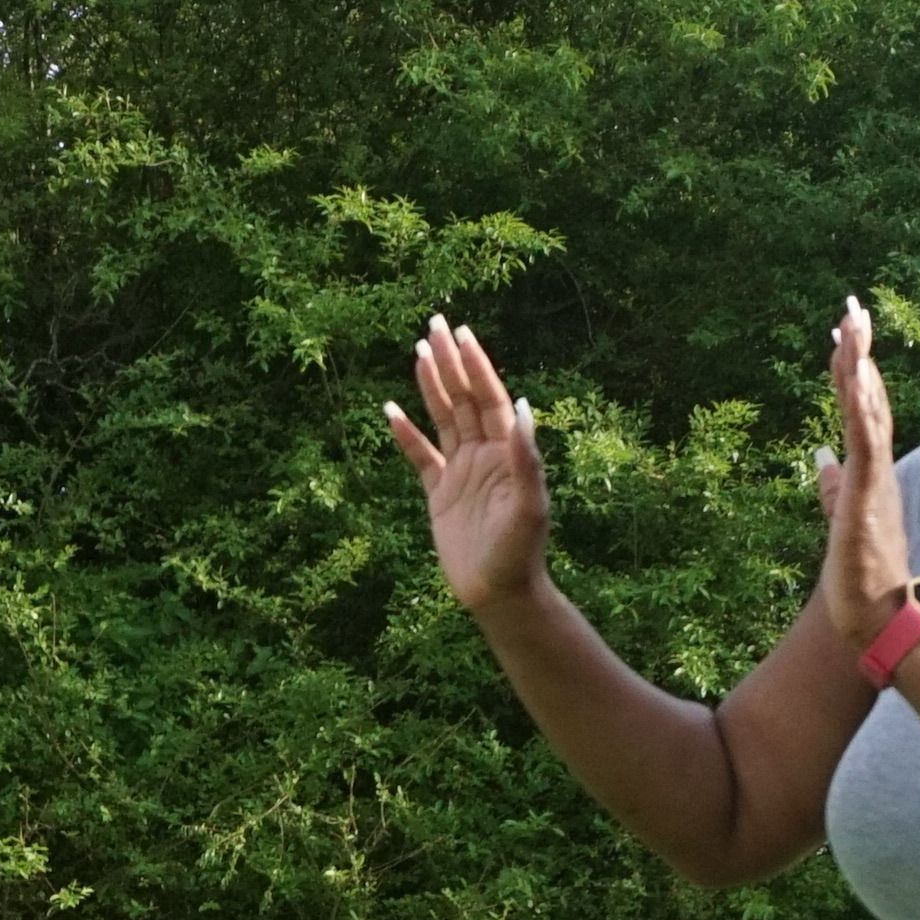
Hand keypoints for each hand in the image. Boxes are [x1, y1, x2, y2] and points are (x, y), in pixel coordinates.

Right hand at [383, 312, 554, 614]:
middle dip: (450, 362)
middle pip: (465, 398)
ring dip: (432, 387)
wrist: (499, 594)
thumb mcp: (529, 505)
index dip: (476, 366)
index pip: (490, 398)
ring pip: (444, 419)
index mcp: (507, 452)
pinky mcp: (440, 495)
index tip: (460, 335)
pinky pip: (420, 457)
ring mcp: (461, 472)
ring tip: (418, 352)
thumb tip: (524, 406)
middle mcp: (485, 455)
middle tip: (434, 325)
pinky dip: (406, 434)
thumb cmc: (520, 552)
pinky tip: (391, 410)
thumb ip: (526, 458)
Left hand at [809, 298, 911, 642]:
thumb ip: (832, 485)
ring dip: (860, 366)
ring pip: (869, 410)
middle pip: (870, 397)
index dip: (854, 369)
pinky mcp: (867, 495)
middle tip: (852, 307)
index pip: (863, 408)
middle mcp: (879, 467)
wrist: (879, 617)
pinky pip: (866, 442)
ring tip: (853, 325)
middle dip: (860, 351)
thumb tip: (818, 456)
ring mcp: (875, 479)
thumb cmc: (861, 576)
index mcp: (871, 471)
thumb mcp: (840, 518)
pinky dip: (862, 408)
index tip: (844, 332)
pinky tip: (858, 377)